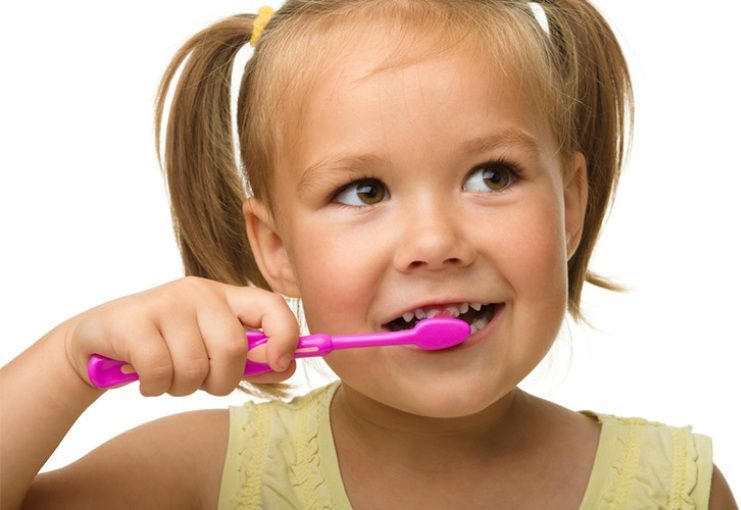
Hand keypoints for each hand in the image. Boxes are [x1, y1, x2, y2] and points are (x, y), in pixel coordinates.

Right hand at [63, 277, 298, 395]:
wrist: (98, 342)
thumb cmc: (166, 347)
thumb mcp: (211, 349)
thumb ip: (251, 357)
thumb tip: (289, 366)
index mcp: (225, 297)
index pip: (271, 305)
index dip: (286, 335)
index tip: (282, 363)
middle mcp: (198, 292)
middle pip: (233, 348)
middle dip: (221, 381)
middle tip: (200, 382)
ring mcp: (165, 303)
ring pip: (195, 367)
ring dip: (182, 387)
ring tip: (167, 375)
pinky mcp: (134, 321)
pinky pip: (160, 373)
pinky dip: (155, 388)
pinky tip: (143, 376)